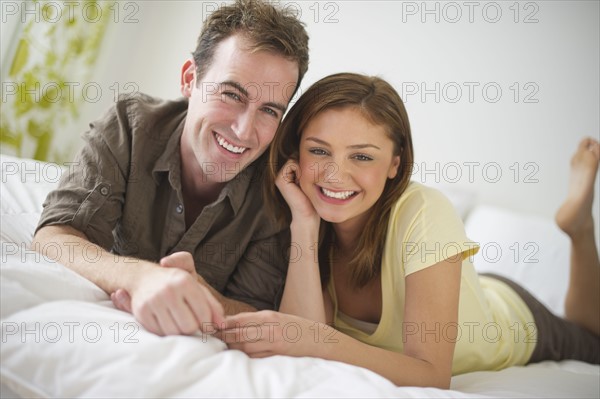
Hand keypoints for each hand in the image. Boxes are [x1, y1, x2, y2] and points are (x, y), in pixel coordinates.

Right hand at [111, 252, 223, 335]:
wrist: (144, 277)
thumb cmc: (176, 283)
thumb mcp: (196, 286)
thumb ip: (212, 304)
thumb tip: (222, 324)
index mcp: (185, 282)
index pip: (203, 314)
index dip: (207, 324)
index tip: (206, 325)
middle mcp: (169, 290)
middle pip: (189, 327)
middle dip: (193, 329)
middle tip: (191, 324)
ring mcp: (154, 301)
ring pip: (173, 332)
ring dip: (178, 332)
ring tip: (178, 322)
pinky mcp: (141, 311)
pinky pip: (158, 333)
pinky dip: (164, 332)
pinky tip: (166, 321)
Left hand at [216, 310, 337, 357]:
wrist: (319, 339)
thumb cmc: (296, 327)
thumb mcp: (276, 317)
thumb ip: (256, 320)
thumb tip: (232, 322)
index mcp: (268, 316)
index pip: (240, 319)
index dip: (224, 323)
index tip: (211, 325)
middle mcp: (270, 327)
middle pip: (240, 333)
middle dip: (224, 336)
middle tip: (210, 337)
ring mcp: (274, 342)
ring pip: (245, 346)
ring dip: (232, 346)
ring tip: (220, 346)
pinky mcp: (277, 354)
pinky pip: (256, 356)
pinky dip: (245, 355)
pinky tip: (238, 355)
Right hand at [276, 160, 319, 223]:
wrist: (307, 214)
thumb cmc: (311, 199)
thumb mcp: (310, 180)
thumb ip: (306, 167)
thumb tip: (313, 152)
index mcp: (288, 175)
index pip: (298, 157)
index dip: (307, 165)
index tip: (308, 180)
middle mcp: (282, 175)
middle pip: (296, 156)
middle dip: (305, 166)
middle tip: (306, 182)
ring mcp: (279, 177)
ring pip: (294, 159)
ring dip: (303, 169)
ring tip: (303, 183)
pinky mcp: (280, 179)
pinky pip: (292, 163)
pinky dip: (300, 171)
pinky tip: (300, 183)